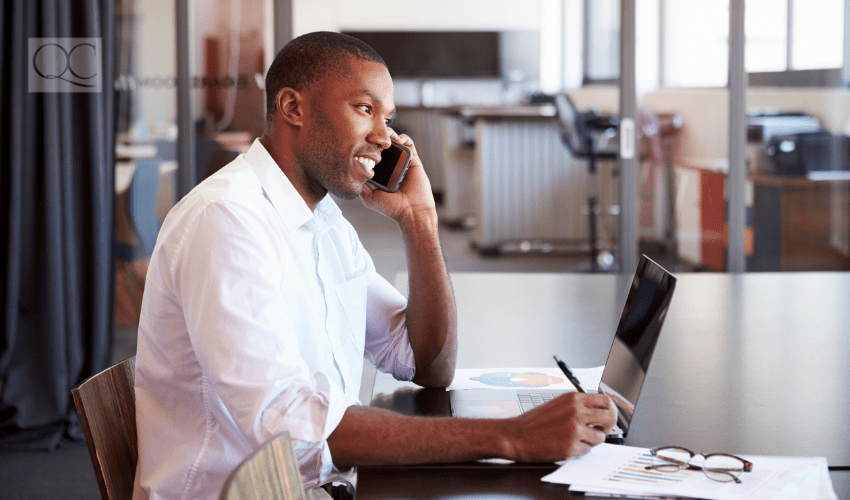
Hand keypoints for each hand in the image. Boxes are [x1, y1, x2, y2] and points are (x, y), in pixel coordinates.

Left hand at [360, 130, 435, 222]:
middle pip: (383, 147)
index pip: (372, 155)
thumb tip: (350, 172)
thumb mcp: (369, 198)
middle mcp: (391, 166)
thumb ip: (360, 186)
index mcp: (381, 173)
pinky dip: (402, 138)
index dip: (367, 147)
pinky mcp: (413, 160)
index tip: (360, 142)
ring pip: (395, 142)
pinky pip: (409, 143)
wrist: (412, 211)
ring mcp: (402, 162)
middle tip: (371, 134)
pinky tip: (396, 140)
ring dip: (389, 135)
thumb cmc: (392, 208)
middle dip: (377, 138)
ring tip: (384, 134)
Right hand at [502, 392, 617, 461]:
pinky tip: (565, 446)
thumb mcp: (557, 404)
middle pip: (609, 418)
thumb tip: (599, 412)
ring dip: (591, 441)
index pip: (605, 401)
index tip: (608, 417)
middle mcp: (576, 412)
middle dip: (607, 426)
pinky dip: (579, 450)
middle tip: (600, 430)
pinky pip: (587, 451)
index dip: (610, 410)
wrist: (516, 436)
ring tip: (575, 439)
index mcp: (573, 399)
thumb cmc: (534, 422)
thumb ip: (578, 406)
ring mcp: (574, 430)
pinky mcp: (570, 446)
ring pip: (600, 437)